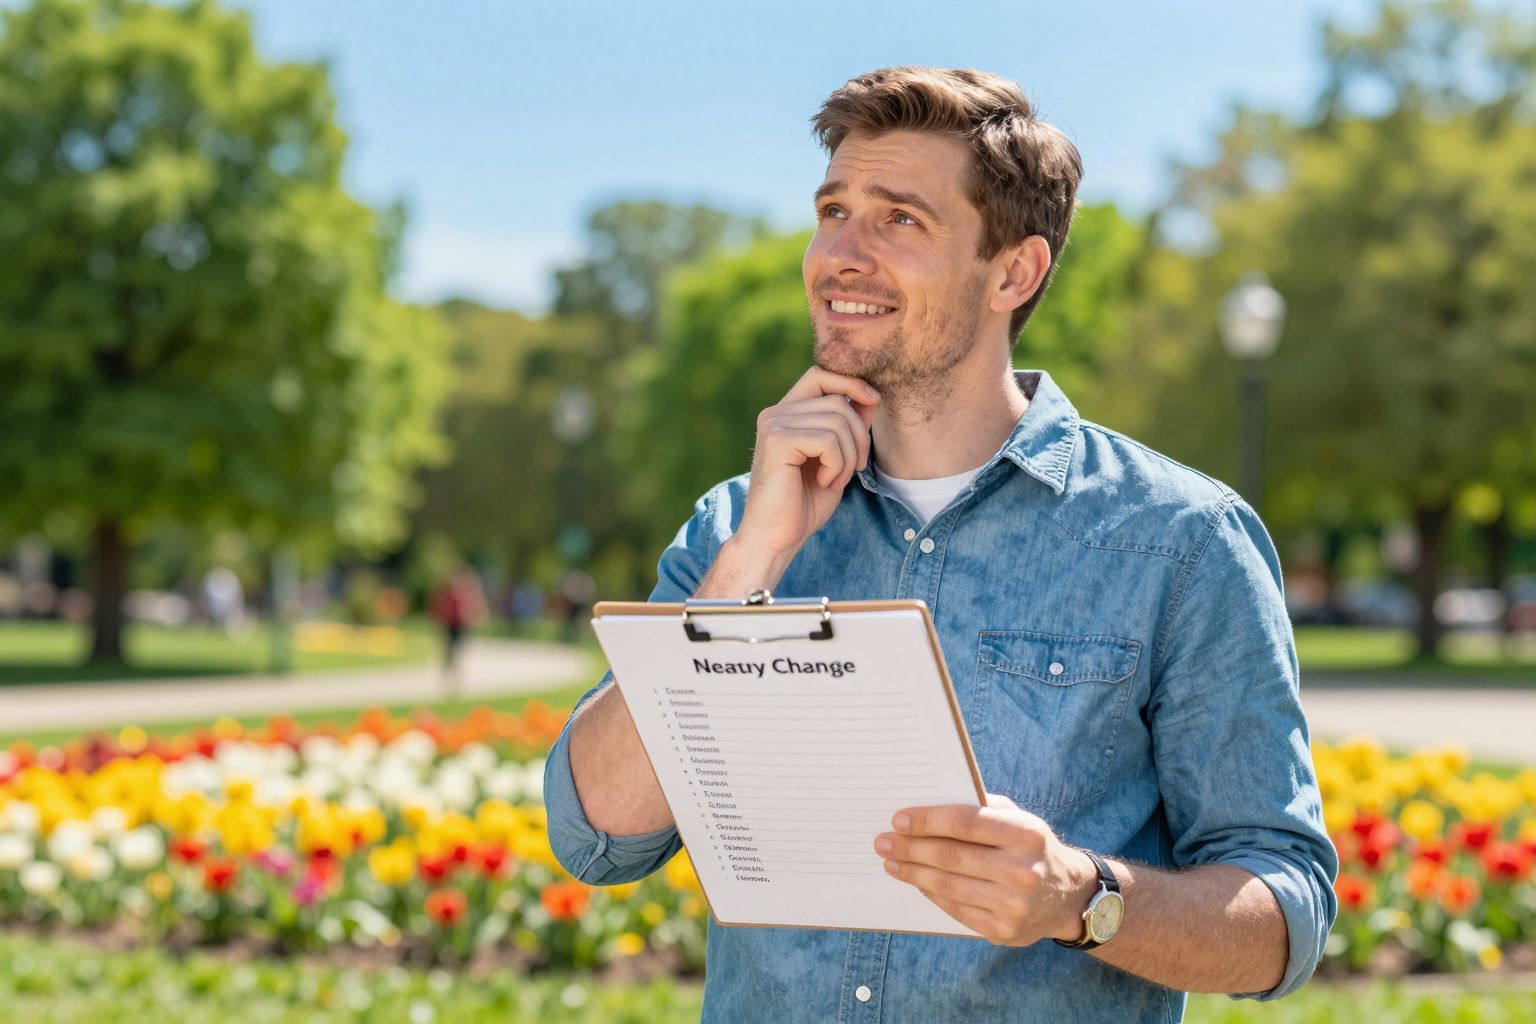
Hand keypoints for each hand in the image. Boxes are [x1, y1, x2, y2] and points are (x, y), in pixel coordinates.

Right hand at [735, 366, 879, 566]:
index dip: (852, 382)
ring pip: (838, 420)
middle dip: (859, 435)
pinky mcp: (776, 441)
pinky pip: (828, 440)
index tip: (874, 400)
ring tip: (834, 479)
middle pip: (837, 400)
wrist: (775, 539)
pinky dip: (837, 465)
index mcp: (785, 414)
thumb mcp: (836, 461)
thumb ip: (848, 427)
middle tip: (853, 469)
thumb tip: (871, 396)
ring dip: (848, 456)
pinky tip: (823, 482)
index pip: (821, 375)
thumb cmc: (803, 505)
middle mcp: (775, 413)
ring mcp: (773, 424)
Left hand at [873, 793, 1098, 945]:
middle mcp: (1022, 871)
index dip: (928, 820)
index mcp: (1026, 835)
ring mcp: (1013, 905)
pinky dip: (930, 893)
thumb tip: (930, 802)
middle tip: (883, 841)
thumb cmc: (1031, 847)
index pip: (965, 823)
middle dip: (910, 847)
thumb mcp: (1020, 819)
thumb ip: (982, 807)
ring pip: (948, 885)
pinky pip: (954, 908)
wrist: (1067, 897)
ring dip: (912, 872)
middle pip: (951, 856)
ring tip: (891, 861)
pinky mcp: (1002, 931)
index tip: (899, 819)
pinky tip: (915, 880)